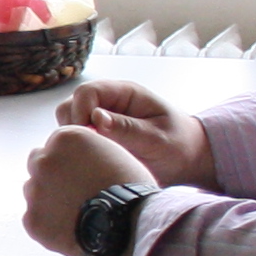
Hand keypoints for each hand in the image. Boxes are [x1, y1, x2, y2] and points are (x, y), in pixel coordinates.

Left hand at [24, 123, 151, 255]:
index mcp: (64, 138)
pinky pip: (35, 219)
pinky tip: (71, 228)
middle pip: (38, 163)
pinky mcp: (32, 220)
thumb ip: (87, 148)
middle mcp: (44, 161)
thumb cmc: (130, 189)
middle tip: (74, 191)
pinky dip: (49, 224)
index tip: (81, 171)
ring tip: (76, 212)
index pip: (55, 143)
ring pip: (34, 191)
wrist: (130, 225)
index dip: (69, 158)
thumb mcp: (113, 152)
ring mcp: (35, 191)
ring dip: (48, 198)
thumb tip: (76, 155)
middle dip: (52, 174)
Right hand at [53, 79, 215, 186]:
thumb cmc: (178, 144)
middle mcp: (108, 103)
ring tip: (90, 159)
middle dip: (72, 127)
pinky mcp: (97, 137)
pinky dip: (76, 150)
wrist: (187, 160)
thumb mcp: (157, 138)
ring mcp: (100, 120)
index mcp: (125, 93)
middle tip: (87, 152)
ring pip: (68, 122)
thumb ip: (128, 128)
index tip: (88, 136)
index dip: (80, 111)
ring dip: (73, 140)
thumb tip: (95, 118)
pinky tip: (89, 164)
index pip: (87, 91)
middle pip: (71, 104)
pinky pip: (75, 139)